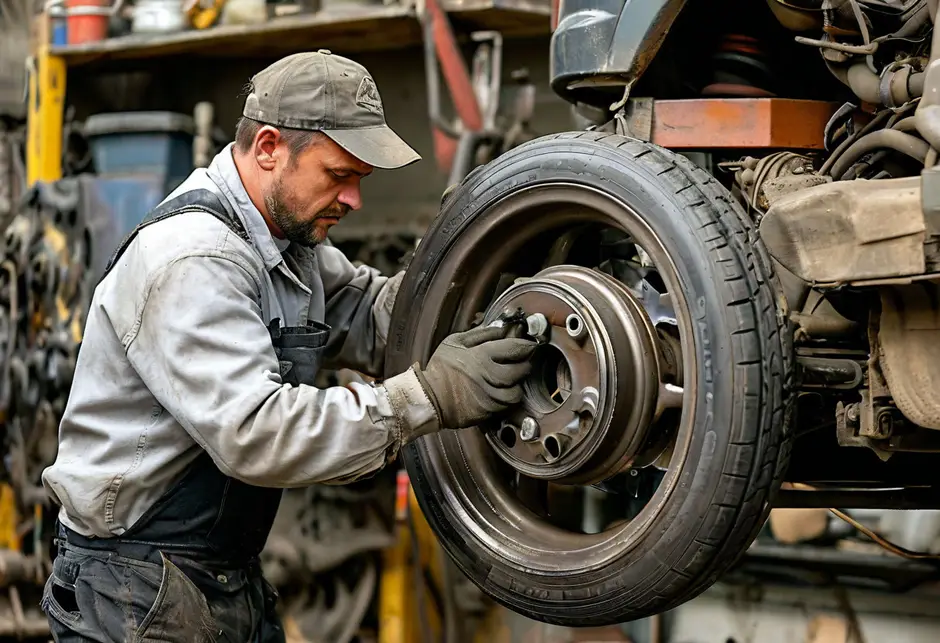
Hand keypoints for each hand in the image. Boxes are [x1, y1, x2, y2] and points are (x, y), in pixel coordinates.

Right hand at [413, 324, 536, 428]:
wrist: (429, 398)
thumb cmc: (441, 368)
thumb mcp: (455, 342)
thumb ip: (480, 334)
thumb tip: (501, 327)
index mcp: (482, 356)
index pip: (515, 348)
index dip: (527, 345)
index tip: (530, 344)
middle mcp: (489, 376)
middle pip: (521, 370)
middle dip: (525, 364)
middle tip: (522, 362)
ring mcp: (490, 396)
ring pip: (517, 391)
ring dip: (518, 385)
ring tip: (512, 380)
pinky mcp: (489, 411)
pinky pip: (508, 406)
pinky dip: (507, 398)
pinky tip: (501, 392)